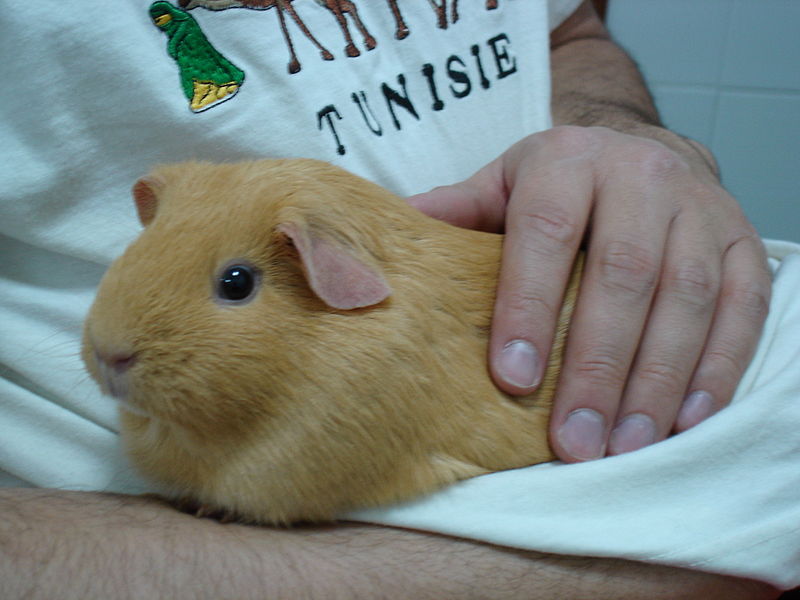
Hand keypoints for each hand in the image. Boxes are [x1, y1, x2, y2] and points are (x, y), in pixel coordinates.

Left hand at [408, 126, 770, 461]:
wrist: (642, 151)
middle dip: (597, 365)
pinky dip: (717, 367)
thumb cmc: (560, 184)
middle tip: (573, 440)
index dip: (528, 307)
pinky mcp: (743, 242)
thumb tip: (387, 251)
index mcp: (566, 160)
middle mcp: (640, 175)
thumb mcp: (502, 186)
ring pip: (686, 298)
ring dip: (657, 381)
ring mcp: (701, 208)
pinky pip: (743, 308)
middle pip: (623, 275)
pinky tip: (685, 420)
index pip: (544, 235)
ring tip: (623, 445)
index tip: (512, 380)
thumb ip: (454, 215)